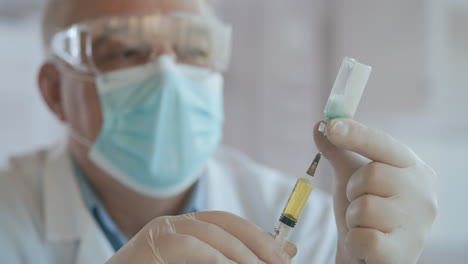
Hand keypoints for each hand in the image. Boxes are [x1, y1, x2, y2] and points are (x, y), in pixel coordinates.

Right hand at [105, 211, 296, 263]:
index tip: (284, 253)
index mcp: (185, 228)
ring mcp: (159, 231)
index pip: (228, 222)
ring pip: (210, 232)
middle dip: (257, 241)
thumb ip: (231, 258)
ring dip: (242, 251)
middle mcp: (172, 223)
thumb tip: (283, 252)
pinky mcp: (151, 244)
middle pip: (223, 222)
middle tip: (281, 262)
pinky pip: (191, 247)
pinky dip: (217, 257)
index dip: (259, 235)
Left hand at [314, 119, 436, 263]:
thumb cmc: (367, 213)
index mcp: (413, 169)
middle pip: (370, 175)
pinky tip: (366, 245)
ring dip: (353, 219)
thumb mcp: (352, 178)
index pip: (383, 144)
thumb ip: (339, 151)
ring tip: (365, 226)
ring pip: (364, 208)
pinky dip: (354, 241)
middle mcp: (424, 193)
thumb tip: (319, 125)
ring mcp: (419, 225)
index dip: (357, 134)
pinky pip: (363, 238)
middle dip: (354, 191)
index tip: (332, 126)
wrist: (373, 256)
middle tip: (361, 204)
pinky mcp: (404, 253)